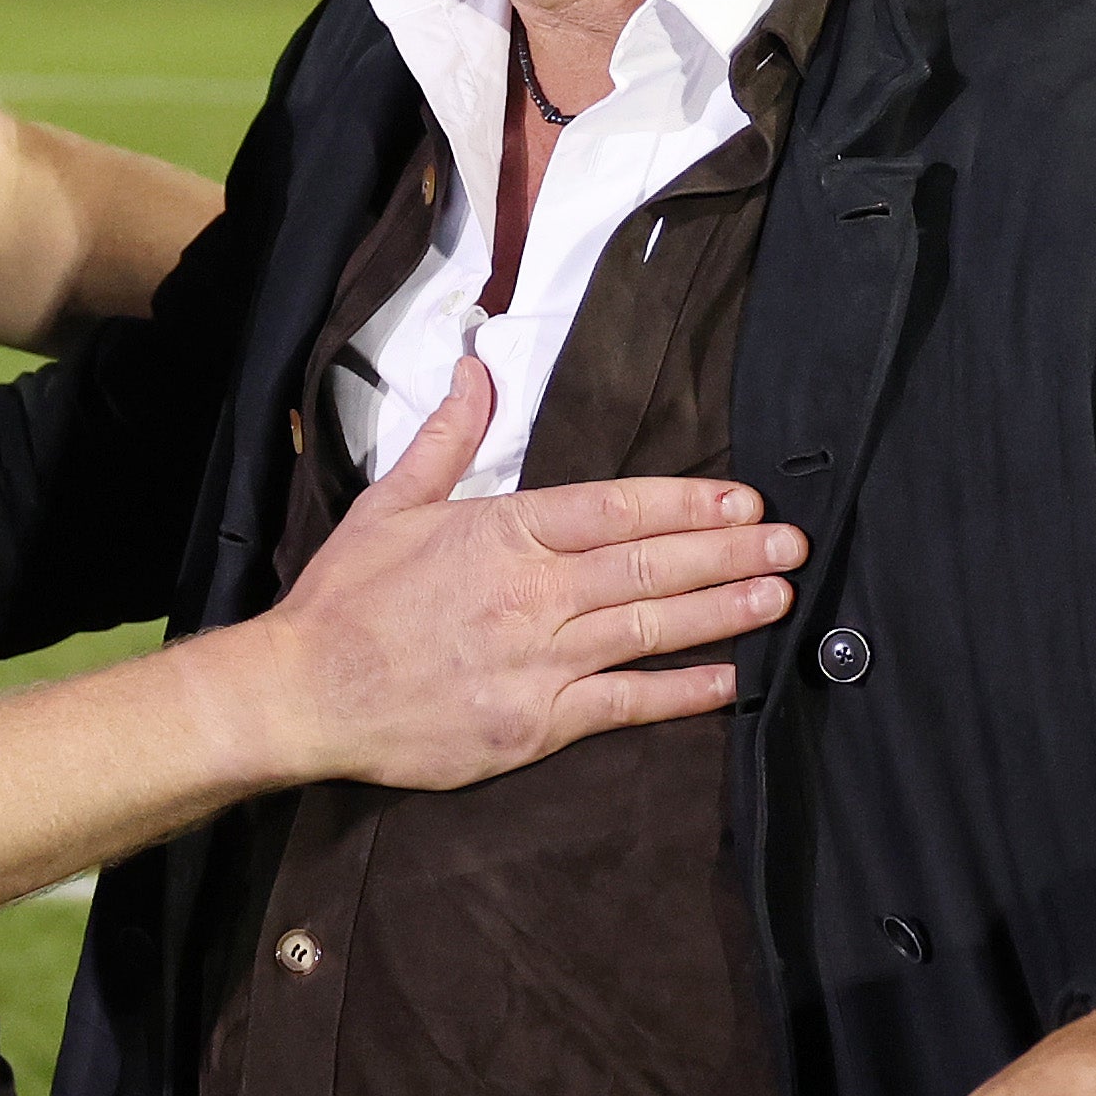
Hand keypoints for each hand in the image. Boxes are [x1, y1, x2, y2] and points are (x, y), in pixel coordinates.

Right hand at [252, 356, 802, 794]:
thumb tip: (478, 370)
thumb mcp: (390, 502)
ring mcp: (537, 662)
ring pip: (649, 629)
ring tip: (779, 596)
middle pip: (651, 566)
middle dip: (730, 553)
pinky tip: (726, 681)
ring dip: (723, 612)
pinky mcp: (533, 725)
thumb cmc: (345, 598)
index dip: (688, 502)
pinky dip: (679, 693)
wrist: (304, 692)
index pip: (617, 509)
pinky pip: (623, 705)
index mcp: (502, 532)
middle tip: (791, 543)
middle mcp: (532, 593)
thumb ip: (447, 438)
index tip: (742, 499)